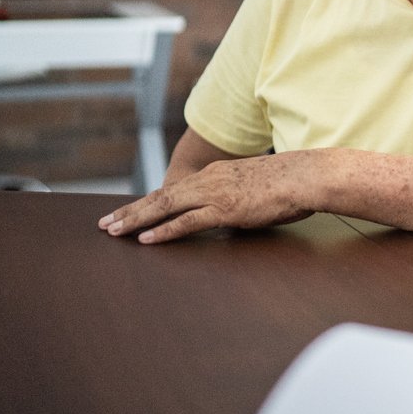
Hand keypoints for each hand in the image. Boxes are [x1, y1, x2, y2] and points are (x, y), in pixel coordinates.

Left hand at [98, 154, 312, 242]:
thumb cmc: (292, 184)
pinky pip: (186, 222)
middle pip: (161, 196)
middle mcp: (210, 180)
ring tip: (113, 231)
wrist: (307, 177)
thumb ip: (240, 200)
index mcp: (218, 174)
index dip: (150, 202)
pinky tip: (145, 239)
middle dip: (130, 211)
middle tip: (105, 223)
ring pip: (165, 206)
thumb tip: (234, 217)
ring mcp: (215, 193)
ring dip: (136, 219)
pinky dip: (163, 231)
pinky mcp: (224, 209)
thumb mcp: (258, 189)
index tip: (130, 212)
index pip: (176, 189)